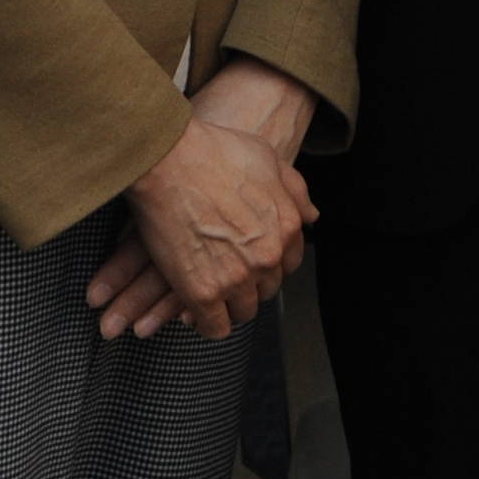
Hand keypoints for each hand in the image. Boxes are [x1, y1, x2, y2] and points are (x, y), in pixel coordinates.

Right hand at [84, 97, 314, 340]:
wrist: (167, 159)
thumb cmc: (212, 151)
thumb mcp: (266, 158)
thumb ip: (294, 190)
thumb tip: (312, 215)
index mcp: (287, 227)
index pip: (288, 264)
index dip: (267, 261)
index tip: (248, 257)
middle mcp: (268, 256)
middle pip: (266, 289)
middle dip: (249, 282)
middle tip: (223, 268)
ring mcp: (237, 278)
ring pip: (243, 311)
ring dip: (228, 303)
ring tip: (209, 287)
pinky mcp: (204, 294)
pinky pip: (216, 327)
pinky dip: (206, 322)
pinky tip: (195, 309)